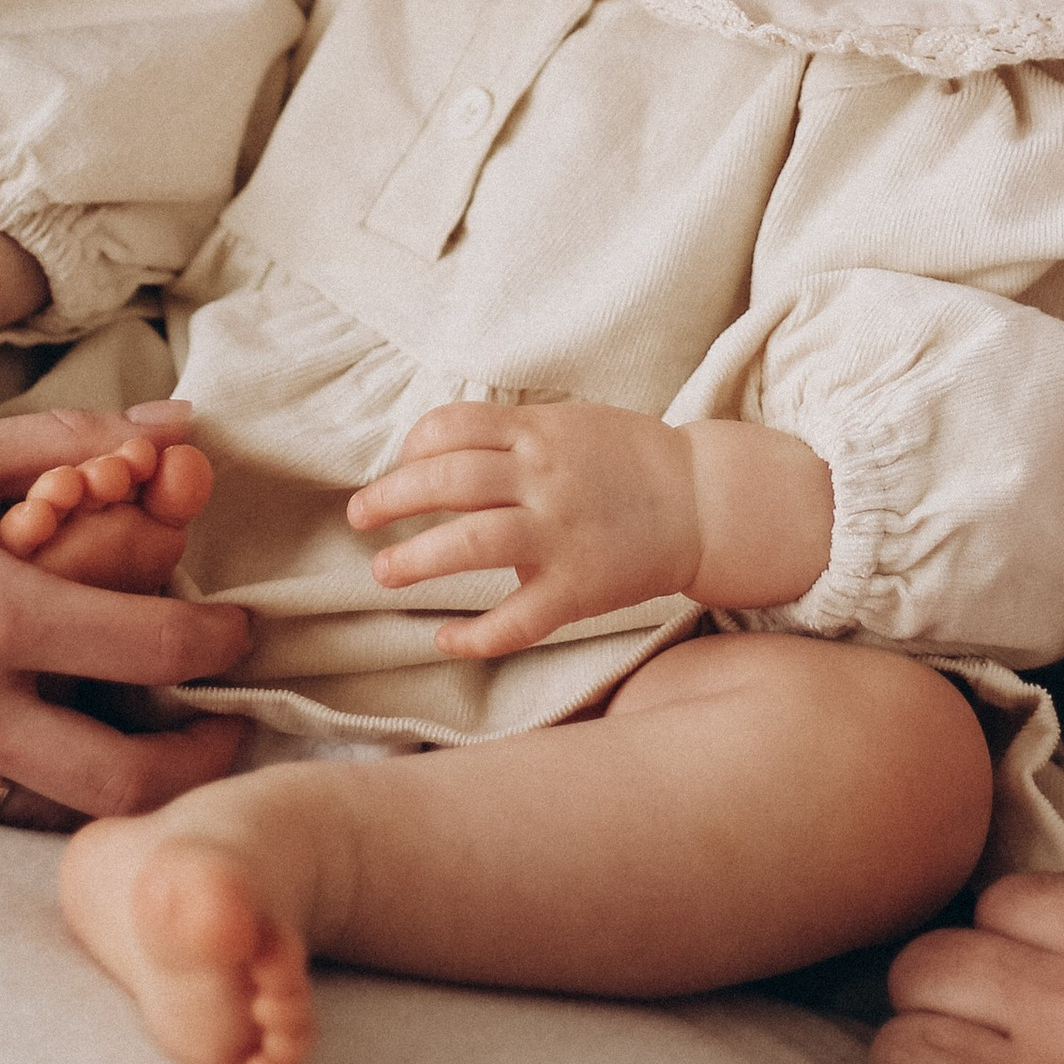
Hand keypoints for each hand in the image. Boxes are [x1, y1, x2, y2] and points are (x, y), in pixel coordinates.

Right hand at [0, 400, 255, 823]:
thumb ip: (65, 445)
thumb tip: (172, 425)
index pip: (150, 650)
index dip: (219, 642)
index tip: (241, 627)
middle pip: (121, 780)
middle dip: (195, 760)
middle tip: (229, 725)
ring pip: (51, 808)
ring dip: (118, 784)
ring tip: (153, 739)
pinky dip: (36, 783)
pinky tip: (56, 736)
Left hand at [347, 402, 832, 658]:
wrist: (704, 500)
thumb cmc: (631, 459)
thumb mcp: (569, 424)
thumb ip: (511, 434)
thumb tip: (438, 449)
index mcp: (539, 434)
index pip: (454, 427)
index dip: (411, 446)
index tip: (397, 466)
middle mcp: (544, 480)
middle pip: (447, 480)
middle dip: (391, 498)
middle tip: (359, 517)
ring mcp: (560, 535)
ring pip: (472, 544)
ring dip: (416, 559)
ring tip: (383, 573)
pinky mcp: (578, 589)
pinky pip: (518, 619)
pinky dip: (475, 635)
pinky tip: (445, 639)